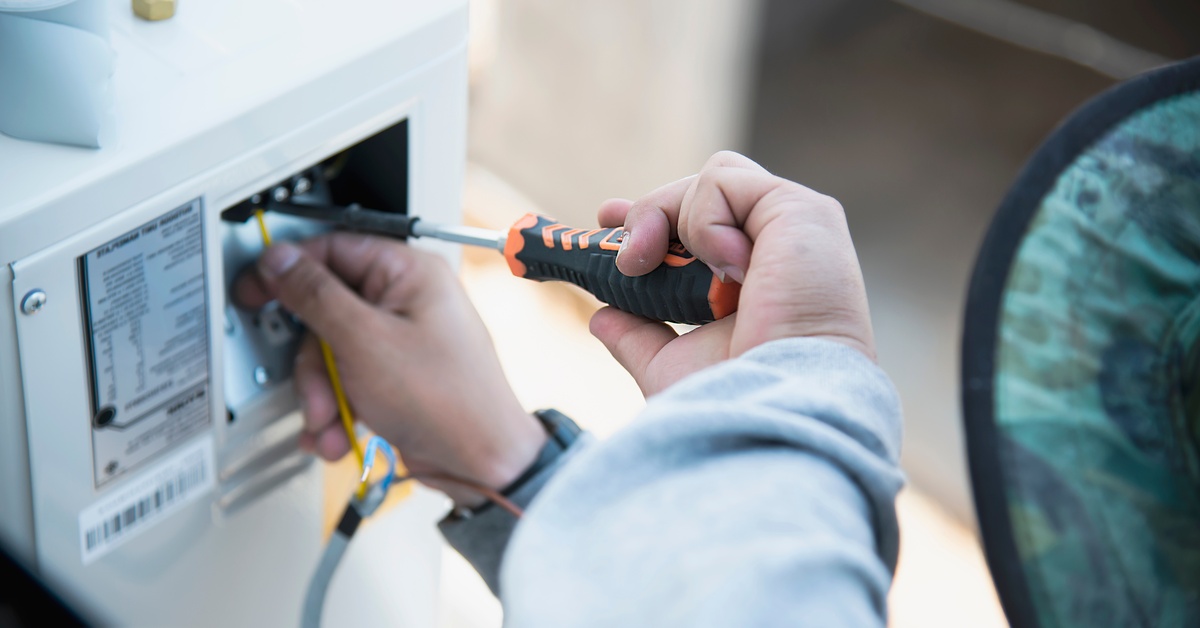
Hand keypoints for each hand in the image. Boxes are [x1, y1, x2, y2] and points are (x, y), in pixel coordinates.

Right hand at [235, 233, 545, 506]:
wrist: (481, 463)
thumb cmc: (448, 401)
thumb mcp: (364, 341)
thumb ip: (315, 296)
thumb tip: (281, 260)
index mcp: (408, 272)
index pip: (332, 249)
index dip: (287, 270)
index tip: (255, 290)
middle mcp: (407, 300)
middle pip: (325, 311)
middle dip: (312, 363)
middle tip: (318, 388)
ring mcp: (402, 340)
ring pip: (331, 353)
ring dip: (323, 395)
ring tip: (333, 423)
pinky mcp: (397, 376)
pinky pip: (349, 381)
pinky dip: (338, 410)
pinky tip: (339, 434)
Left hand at [590, 151, 874, 395]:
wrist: (773, 404)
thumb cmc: (734, 396)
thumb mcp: (674, 364)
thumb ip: (640, 337)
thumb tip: (602, 319)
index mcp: (760, 280)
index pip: (706, 222)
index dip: (657, 215)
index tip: (606, 221)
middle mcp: (783, 248)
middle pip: (706, 193)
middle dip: (652, 211)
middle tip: (624, 256)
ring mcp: (796, 227)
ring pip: (714, 178)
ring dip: (667, 215)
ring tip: (652, 265)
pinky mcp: (802, 211)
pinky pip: (726, 181)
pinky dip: (702, 218)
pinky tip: (718, 267)